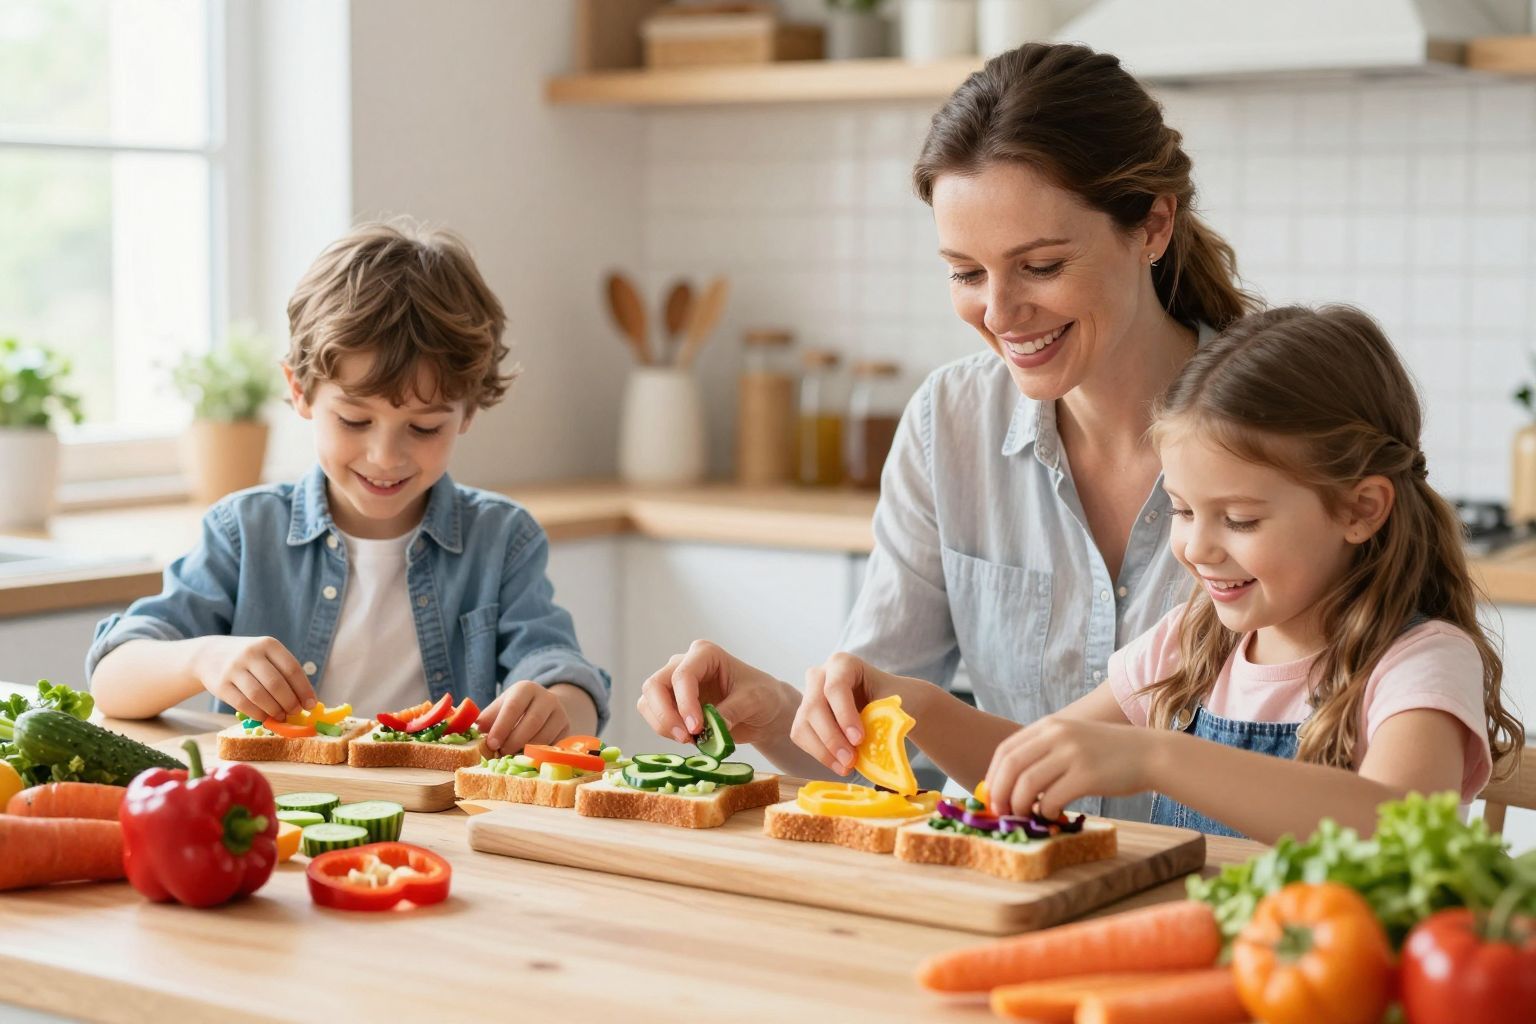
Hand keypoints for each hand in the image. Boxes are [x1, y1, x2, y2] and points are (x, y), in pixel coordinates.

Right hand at [193, 636, 314, 721]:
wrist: (209, 655)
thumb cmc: (249, 659)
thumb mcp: (267, 655)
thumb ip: (284, 673)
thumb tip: (306, 700)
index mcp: (268, 644)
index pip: (292, 668)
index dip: (304, 689)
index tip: (311, 704)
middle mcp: (251, 654)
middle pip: (276, 683)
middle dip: (290, 702)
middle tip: (296, 712)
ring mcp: (233, 669)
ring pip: (259, 695)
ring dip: (274, 710)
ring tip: (282, 716)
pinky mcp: (220, 685)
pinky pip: (243, 704)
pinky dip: (257, 713)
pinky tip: (265, 717)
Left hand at [477, 680, 571, 753]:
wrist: (543, 707)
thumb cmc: (514, 710)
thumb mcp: (500, 707)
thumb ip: (487, 718)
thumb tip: (474, 731)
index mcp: (526, 689)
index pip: (514, 706)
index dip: (502, 727)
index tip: (491, 744)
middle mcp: (546, 698)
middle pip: (532, 721)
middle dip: (514, 741)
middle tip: (501, 754)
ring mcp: (560, 713)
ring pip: (544, 736)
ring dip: (526, 750)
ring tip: (511, 757)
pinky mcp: (567, 729)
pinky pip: (553, 746)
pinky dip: (538, 755)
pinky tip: (526, 759)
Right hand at [637, 640, 791, 746]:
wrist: (765, 712)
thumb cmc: (763, 697)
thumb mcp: (754, 701)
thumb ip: (732, 711)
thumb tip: (711, 727)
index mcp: (705, 654)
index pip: (682, 674)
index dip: (684, 702)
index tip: (696, 728)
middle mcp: (685, 664)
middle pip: (655, 685)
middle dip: (666, 715)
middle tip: (686, 738)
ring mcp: (674, 684)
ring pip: (648, 701)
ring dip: (663, 724)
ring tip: (690, 740)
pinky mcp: (671, 704)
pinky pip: (653, 716)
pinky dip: (665, 730)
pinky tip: (688, 739)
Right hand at [790, 652, 890, 775]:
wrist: (891, 706)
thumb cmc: (895, 700)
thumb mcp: (895, 702)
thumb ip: (885, 717)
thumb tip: (874, 740)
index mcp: (843, 663)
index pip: (835, 687)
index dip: (844, 715)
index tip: (859, 740)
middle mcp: (820, 675)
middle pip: (814, 706)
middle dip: (832, 737)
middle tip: (850, 761)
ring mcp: (809, 695)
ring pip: (803, 724)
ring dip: (823, 750)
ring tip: (846, 767)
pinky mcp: (805, 717)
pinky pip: (801, 736)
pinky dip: (819, 754)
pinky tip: (839, 765)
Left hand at [984, 716, 1158, 818]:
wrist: (1149, 753)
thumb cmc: (1107, 753)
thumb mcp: (1072, 739)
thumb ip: (1044, 751)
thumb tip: (1011, 782)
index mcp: (1049, 725)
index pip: (1006, 749)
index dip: (993, 776)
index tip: (992, 796)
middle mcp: (1057, 735)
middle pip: (1010, 766)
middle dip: (1000, 793)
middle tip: (1002, 813)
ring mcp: (1072, 754)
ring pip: (1027, 784)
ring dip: (1020, 806)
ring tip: (1025, 816)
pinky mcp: (1087, 775)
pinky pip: (1052, 798)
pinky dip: (1045, 812)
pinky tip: (1052, 816)